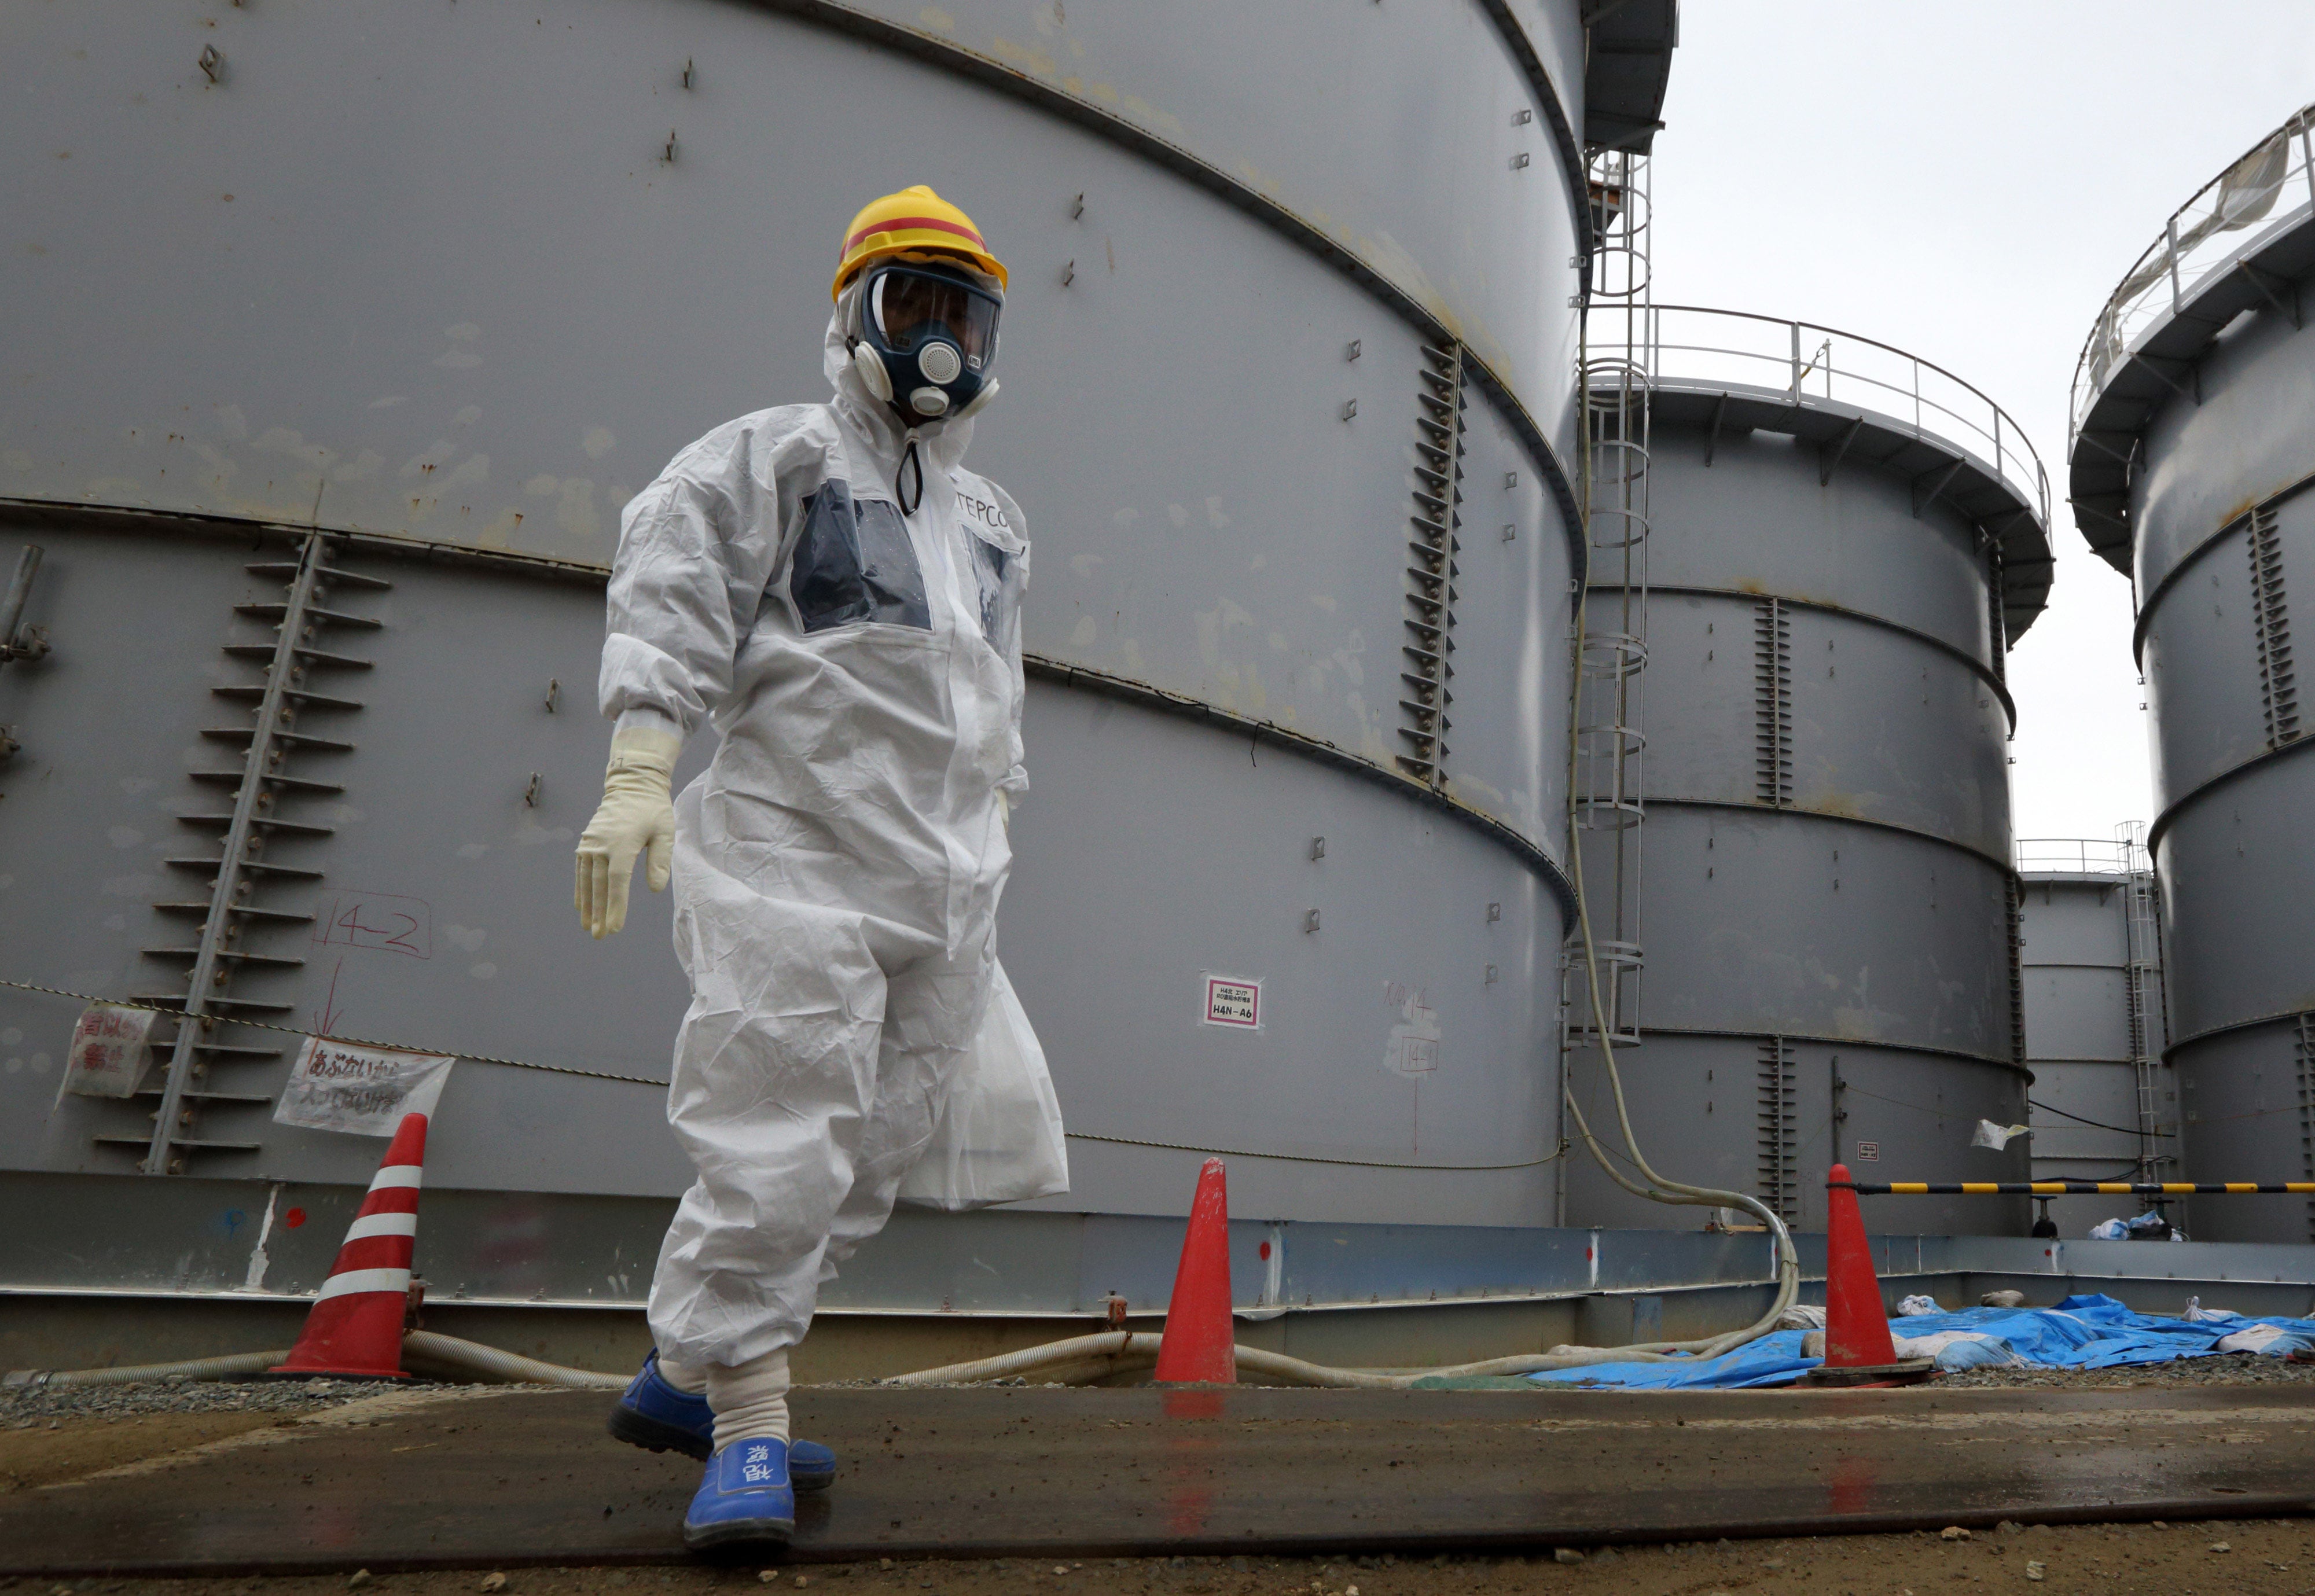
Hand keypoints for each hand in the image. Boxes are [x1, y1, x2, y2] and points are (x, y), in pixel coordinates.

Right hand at [574, 723, 682, 937]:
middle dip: (599, 913)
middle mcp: (601, 845)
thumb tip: (655, 890)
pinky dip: (580, 888)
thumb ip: (660, 861)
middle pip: (599, 886)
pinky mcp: (586, 842)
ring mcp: (590, 843)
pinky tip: (581, 905)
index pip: (617, 882)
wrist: (632, 786)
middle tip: (599, 936)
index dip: (616, 906)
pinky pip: (581, 870)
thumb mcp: (664, 833)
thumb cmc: (653, 810)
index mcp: (622, 844)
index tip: (614, 927)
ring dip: (587, 905)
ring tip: (587, 927)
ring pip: (587, 880)